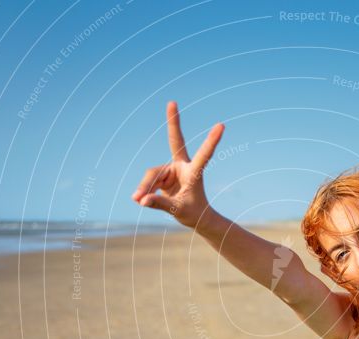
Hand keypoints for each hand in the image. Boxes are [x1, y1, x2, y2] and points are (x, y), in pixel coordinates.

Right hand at [131, 101, 224, 228]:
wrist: (193, 216)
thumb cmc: (193, 213)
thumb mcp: (178, 210)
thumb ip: (160, 204)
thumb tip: (141, 199)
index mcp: (195, 172)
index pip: (204, 154)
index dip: (211, 141)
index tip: (221, 126)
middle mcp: (183, 166)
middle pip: (175, 142)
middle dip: (173, 122)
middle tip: (171, 102)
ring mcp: (172, 169)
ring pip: (152, 174)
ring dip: (145, 187)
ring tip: (137, 200)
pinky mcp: (162, 175)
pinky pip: (148, 181)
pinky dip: (144, 190)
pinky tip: (140, 199)